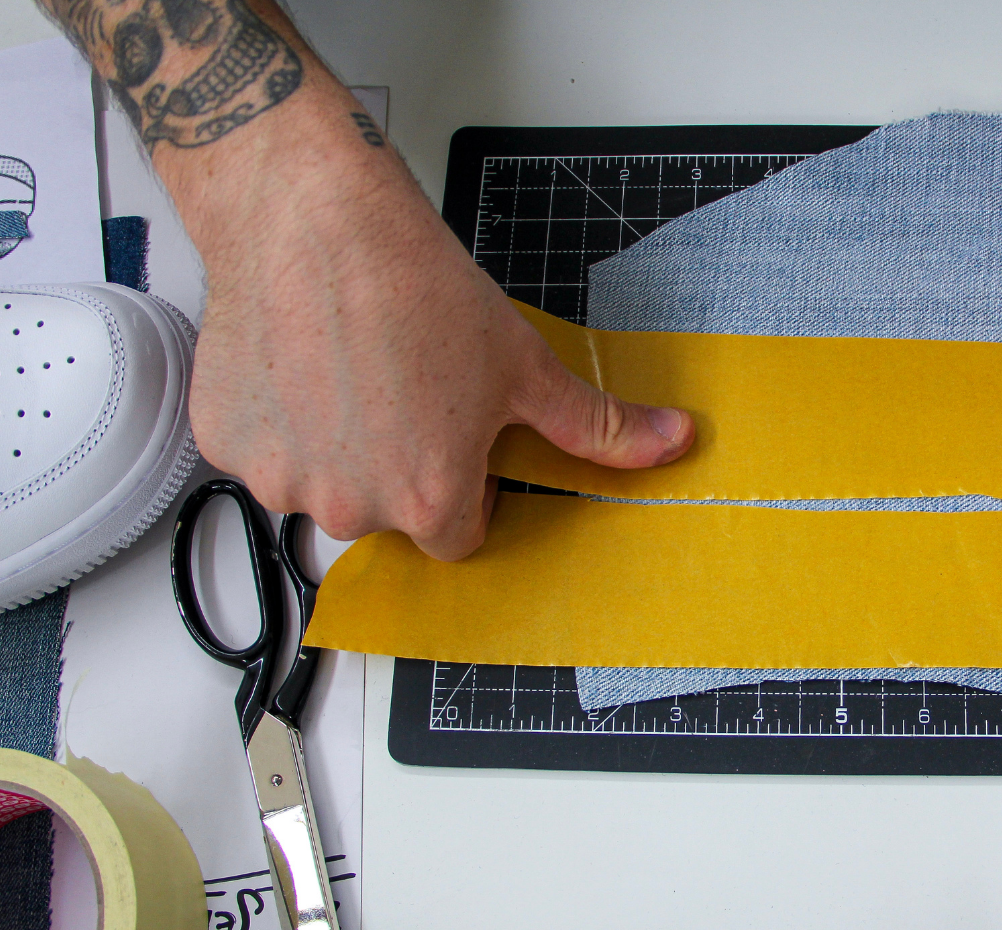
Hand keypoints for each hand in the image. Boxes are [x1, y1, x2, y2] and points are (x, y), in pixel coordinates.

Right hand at [101, 3, 696, 559]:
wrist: (316, 217)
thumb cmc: (416, 289)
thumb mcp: (526, 367)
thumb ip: (597, 427)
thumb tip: (673, 444)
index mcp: (430, 503)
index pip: (459, 536)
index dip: (468, 487)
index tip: (460, 440)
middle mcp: (351, 507)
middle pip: (389, 514)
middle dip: (402, 467)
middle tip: (408, 391)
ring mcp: (280, 478)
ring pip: (323, 484)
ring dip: (340, 447)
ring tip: (355, 370)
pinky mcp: (226, 441)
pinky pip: (266, 451)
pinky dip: (284, 420)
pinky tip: (306, 362)